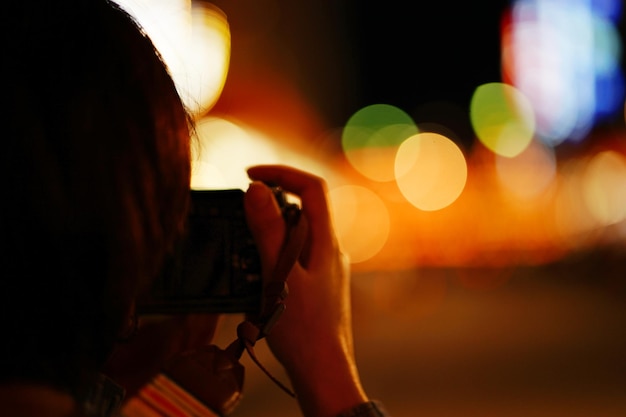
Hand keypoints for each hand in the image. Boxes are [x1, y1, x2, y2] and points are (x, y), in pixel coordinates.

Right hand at [244, 165, 367, 416]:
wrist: (323, 373)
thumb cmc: (303, 331)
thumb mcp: (279, 277)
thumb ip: (269, 232)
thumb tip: (257, 190)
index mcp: (326, 243)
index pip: (312, 187)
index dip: (282, 172)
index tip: (250, 175)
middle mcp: (331, 250)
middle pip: (304, 208)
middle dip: (271, 202)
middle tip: (240, 213)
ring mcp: (327, 269)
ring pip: (298, 233)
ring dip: (271, 230)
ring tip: (244, 248)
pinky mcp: (319, 285)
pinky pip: (296, 256)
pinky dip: (274, 253)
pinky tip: (257, 274)